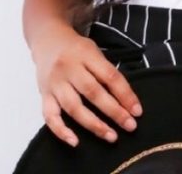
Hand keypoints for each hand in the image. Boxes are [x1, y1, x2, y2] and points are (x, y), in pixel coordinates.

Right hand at [31, 22, 142, 146]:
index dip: (125, 94)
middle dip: (114, 111)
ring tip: (111, 136)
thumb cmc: (76, 49)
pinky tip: (75, 142)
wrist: (47, 39)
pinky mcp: (44, 95)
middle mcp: (69, 68)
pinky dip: (61, 131)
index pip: (109, 76)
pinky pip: (50, 116)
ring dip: (93, 124)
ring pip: (74, 107)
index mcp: (86, 54)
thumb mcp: (93, 51)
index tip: (137, 111)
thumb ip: (106, 71)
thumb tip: (126, 100)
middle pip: (93, 92)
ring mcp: (55, 83)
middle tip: (130, 126)